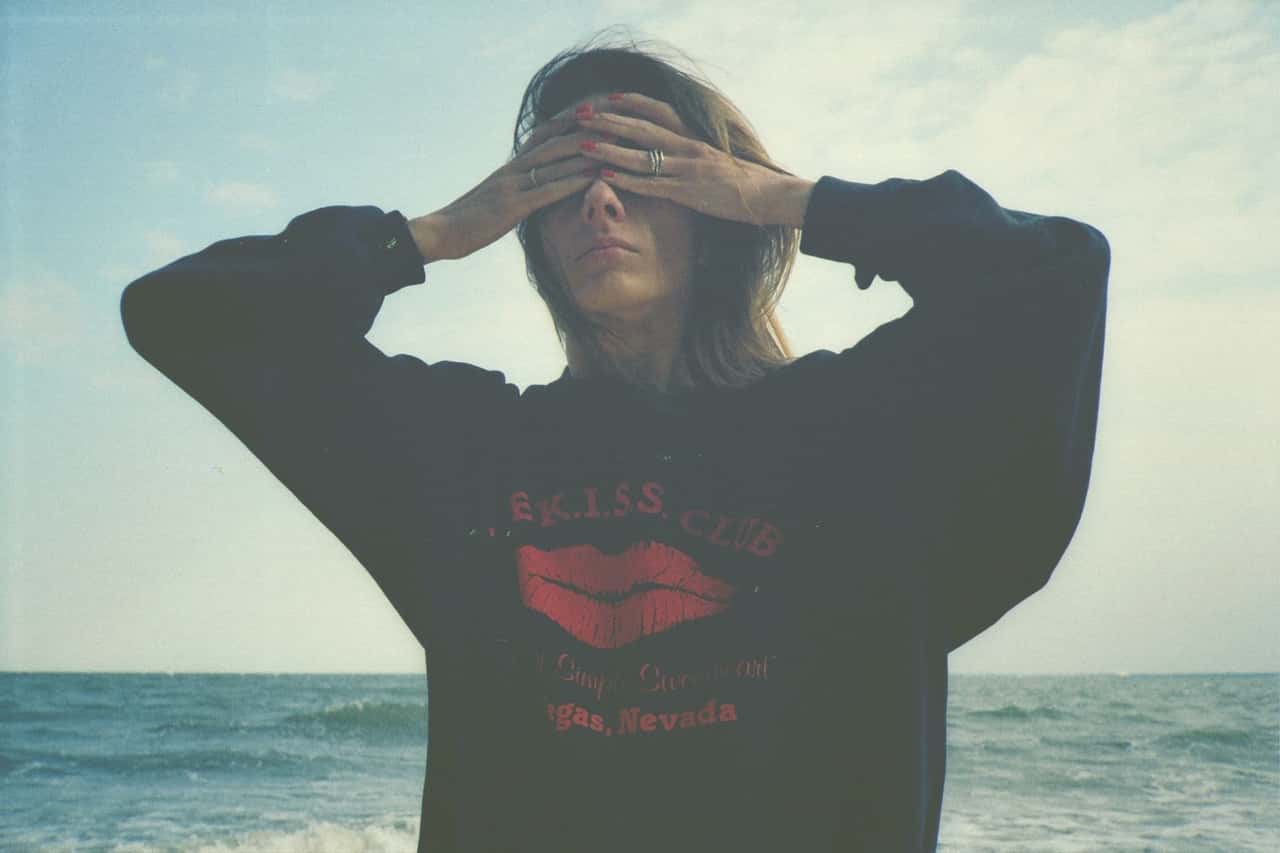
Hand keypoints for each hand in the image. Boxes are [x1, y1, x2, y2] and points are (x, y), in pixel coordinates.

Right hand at [416, 108, 615, 261]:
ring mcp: (511, 186)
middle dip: (588, 128)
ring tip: (616, 142)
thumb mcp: (497, 199)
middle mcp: (513, 169)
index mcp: (511, 166)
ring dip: (588, 151)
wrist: (439, 233)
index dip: (572, 120)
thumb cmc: (468, 221)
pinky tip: (593, 179)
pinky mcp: (511, 208)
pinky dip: (572, 182)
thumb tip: (539, 186)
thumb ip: (518, 189)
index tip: (599, 108)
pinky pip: (547, 191)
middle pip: (555, 140)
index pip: (545, 134)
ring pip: (555, 162)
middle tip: (617, 116)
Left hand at [569, 92, 814, 227]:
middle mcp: (688, 147)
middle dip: (609, 121)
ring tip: (584, 145)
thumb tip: (673, 152)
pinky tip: (606, 178)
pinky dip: (627, 180)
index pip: (658, 111)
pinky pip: (651, 184)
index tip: (607, 98)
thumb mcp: (716, 159)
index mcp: (694, 136)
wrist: (769, 196)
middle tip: (581, 115)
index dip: (631, 103)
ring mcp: (687, 169)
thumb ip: (693, 153)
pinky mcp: (688, 192)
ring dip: (610, 151)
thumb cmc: (743, 181)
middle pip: (642, 128)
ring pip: (640, 156)